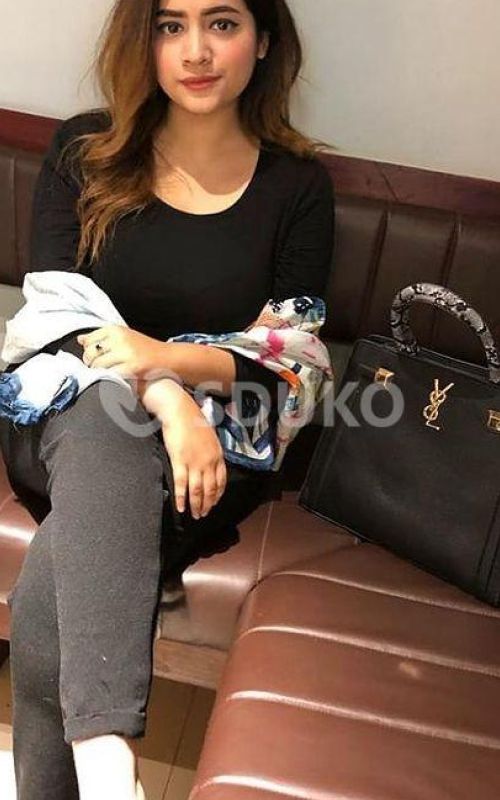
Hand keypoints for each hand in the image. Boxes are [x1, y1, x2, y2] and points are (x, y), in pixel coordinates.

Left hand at [77, 326, 177, 381]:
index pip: (88, 341)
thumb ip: (102, 338)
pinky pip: (111, 375)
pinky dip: (110, 379)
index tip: (95, 358)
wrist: (168, 358)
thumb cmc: (145, 349)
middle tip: (101, 369)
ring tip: (109, 375)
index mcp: (115, 329)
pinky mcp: (132, 367)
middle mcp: (119, 339)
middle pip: (90, 354)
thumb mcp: (123, 336)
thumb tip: (80, 339)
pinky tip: (117, 379)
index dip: (88, 353)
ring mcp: (126, 353)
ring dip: (100, 373)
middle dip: (92, 364)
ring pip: (98, 366)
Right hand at [137, 378, 226, 517]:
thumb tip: (208, 461)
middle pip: (210, 489)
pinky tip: (181, 507)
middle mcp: (209, 461)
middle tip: (204, 514)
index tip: (214, 502)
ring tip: (195, 515)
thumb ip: (210, 451)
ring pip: (198, 490)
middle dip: (208, 504)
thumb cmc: (192, 420)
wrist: (180, 410)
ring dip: (197, 505)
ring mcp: (195, 463)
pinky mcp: (180, 462)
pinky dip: (182, 498)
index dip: (217, 494)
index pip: (221, 480)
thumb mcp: (209, 436)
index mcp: (217, 455)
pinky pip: (182, 485)